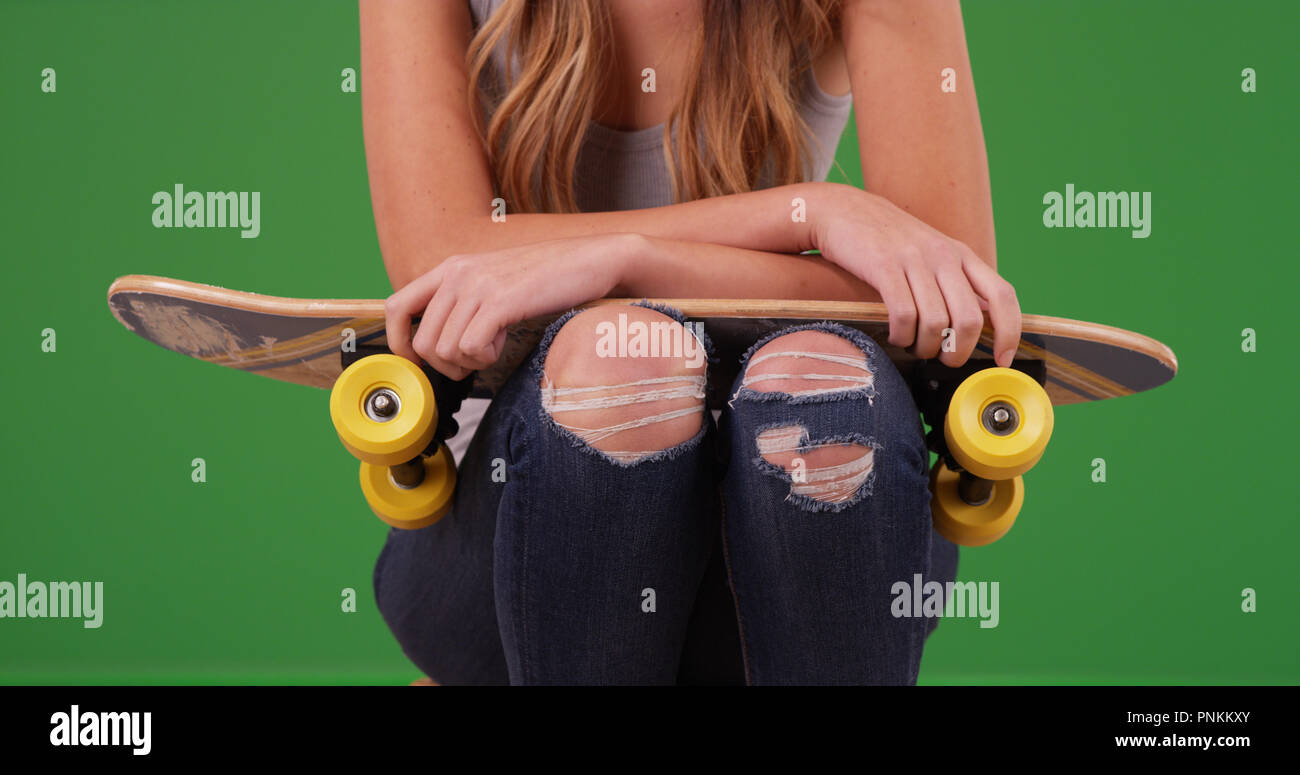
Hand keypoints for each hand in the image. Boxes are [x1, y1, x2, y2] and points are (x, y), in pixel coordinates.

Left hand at [383, 233, 636, 379]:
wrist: (590, 261)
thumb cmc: (547, 279)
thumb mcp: (494, 283)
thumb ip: (464, 303)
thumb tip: (439, 344)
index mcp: (450, 268)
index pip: (396, 306)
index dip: (399, 342)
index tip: (421, 361)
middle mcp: (457, 273)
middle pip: (423, 342)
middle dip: (446, 365)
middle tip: (473, 361)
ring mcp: (478, 285)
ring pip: (445, 350)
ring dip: (469, 363)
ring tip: (493, 349)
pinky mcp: (500, 301)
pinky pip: (471, 347)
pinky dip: (486, 358)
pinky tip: (503, 344)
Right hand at [809, 184, 1020, 366]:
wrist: (844, 209)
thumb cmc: (887, 240)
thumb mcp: (931, 253)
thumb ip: (954, 283)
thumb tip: (975, 326)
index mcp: (962, 255)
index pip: (1002, 295)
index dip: (1009, 332)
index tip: (1003, 358)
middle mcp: (943, 256)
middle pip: (969, 319)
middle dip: (958, 352)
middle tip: (944, 360)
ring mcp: (914, 260)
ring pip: (936, 323)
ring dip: (925, 347)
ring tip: (913, 345)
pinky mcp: (884, 266)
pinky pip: (904, 315)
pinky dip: (901, 336)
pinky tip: (895, 335)